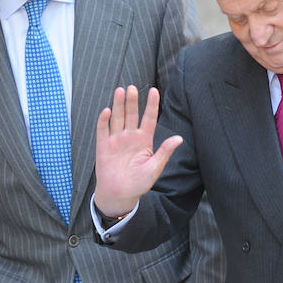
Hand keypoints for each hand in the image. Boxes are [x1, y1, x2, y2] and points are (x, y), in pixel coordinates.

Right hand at [94, 85, 182, 216]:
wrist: (120, 195)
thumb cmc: (139, 183)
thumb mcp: (155, 168)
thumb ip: (164, 152)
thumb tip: (179, 138)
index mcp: (144, 140)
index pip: (149, 118)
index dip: (151, 105)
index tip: (154, 91)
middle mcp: (130, 137)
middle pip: (131, 115)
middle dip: (132, 101)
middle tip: (132, 87)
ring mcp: (116, 140)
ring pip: (117, 118)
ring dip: (118, 105)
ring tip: (120, 91)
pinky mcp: (103, 146)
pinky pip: (103, 130)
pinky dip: (104, 121)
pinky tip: (106, 111)